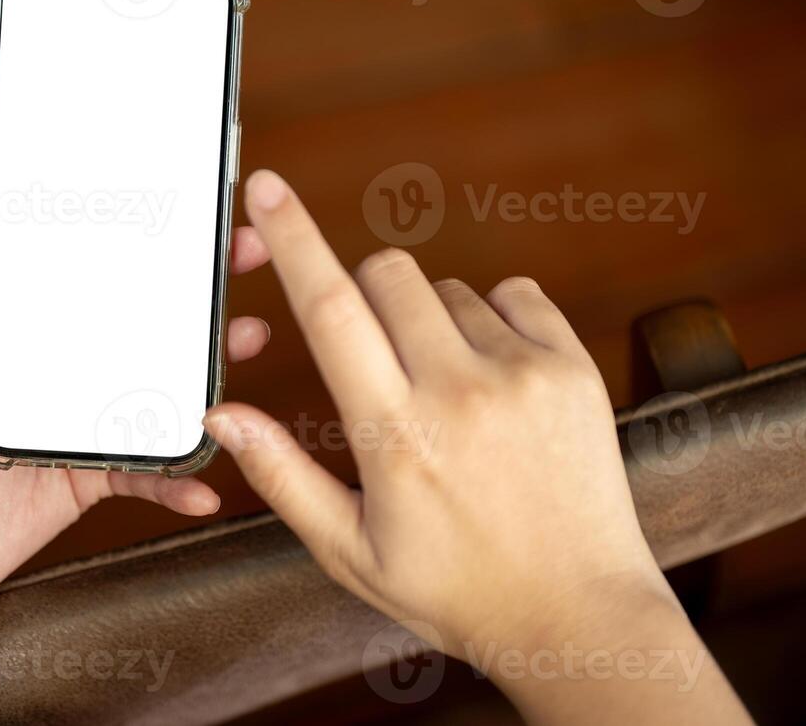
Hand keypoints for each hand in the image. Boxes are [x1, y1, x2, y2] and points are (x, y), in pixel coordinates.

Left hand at [0, 172, 271, 626]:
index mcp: (15, 327)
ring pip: (155, 390)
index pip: (83, 268)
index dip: (134, 236)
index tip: (182, 205)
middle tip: (244, 255)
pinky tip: (206, 482)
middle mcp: (52, 369)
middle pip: (137, 321)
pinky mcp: (84, 480)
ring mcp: (74, 424)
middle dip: (193, 288)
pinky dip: (177, 479)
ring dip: (206, 371)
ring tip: (250, 341)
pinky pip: (143, 473)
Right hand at [203, 170, 749, 723]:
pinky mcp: (573, 368)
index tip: (267, 189)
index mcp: (394, 434)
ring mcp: (523, 374)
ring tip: (450, 396)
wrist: (580, 616)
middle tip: (379, 360)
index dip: (292, 239)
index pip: (330, 310)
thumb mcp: (350, 549)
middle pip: (388, 275)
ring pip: (448, 288)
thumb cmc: (458, 589)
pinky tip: (494, 379)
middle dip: (366, 295)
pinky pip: (515, 293)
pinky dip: (492, 320)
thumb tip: (225, 413)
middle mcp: (459, 392)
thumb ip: (282, 474)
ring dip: (431, 320)